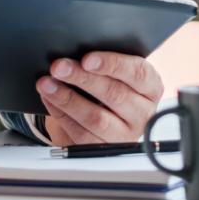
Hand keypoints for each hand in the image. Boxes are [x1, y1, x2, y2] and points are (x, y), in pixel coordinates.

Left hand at [36, 52, 164, 144]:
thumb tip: (76, 50)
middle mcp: (143, 113)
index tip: (87, 59)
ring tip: (47, 84)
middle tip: (59, 67)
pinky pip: (81, 134)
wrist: (105, 119)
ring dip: (67, 98)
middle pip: (114, 94)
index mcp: (151, 87)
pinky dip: (61, 114)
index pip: (137, 73)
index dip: (112, 65)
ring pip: (96, 118)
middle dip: (82, 79)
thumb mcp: (117, 73)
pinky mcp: (104, 149)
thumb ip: (105, 63)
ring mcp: (125, 135)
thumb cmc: (111, 86)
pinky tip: (50, 99)